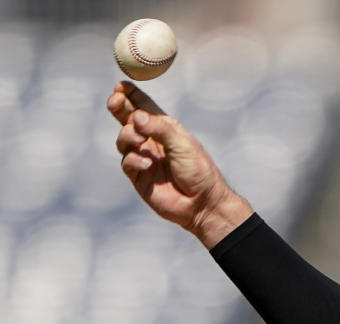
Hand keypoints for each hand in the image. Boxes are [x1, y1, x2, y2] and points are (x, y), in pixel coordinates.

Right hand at [108, 81, 251, 246]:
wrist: (203, 203)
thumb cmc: (198, 170)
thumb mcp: (182, 144)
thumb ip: (159, 129)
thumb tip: (136, 116)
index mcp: (164, 128)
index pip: (143, 106)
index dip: (131, 94)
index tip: (120, 84)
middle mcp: (151, 141)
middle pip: (126, 119)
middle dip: (119, 108)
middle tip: (115, 101)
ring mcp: (143, 157)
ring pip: (123, 139)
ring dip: (128, 136)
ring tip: (141, 141)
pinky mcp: (138, 176)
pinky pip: (127, 162)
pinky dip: (134, 160)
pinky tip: (148, 165)